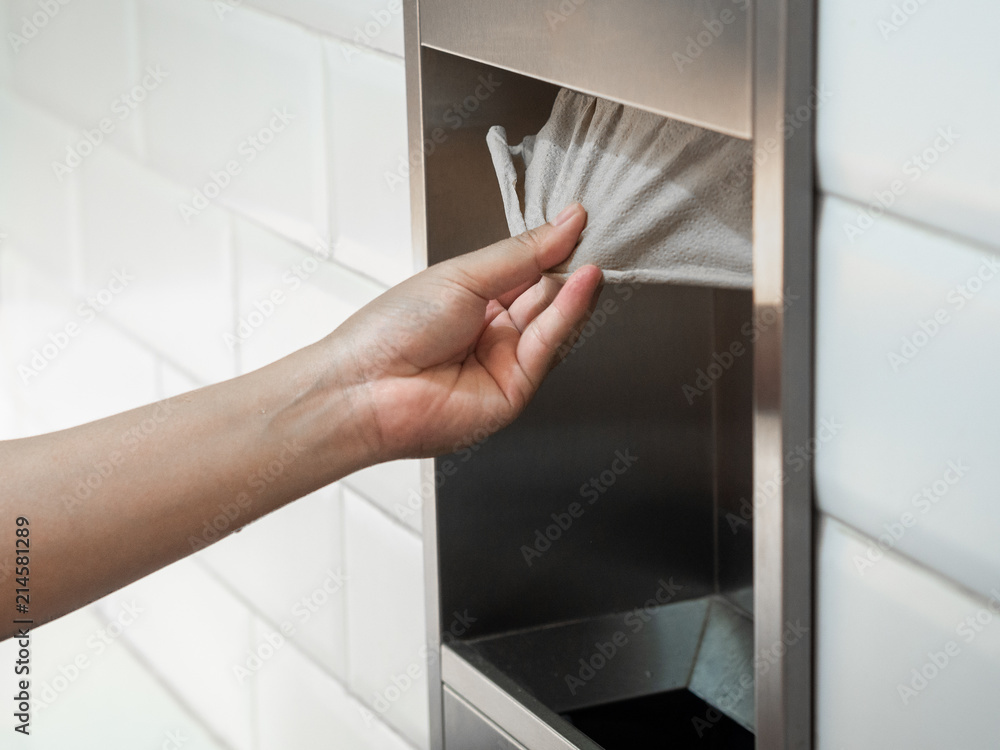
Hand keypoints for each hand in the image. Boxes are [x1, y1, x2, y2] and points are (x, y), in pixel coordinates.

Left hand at [333, 202, 601, 460]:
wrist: (365, 386)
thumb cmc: (390, 330)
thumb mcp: (462, 275)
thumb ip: (521, 254)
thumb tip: (565, 223)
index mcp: (472, 300)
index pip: (527, 270)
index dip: (552, 248)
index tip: (577, 222)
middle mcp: (491, 332)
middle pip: (545, 296)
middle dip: (565, 267)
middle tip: (587, 239)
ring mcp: (504, 362)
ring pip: (552, 322)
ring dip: (572, 290)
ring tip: (588, 259)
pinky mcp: (515, 390)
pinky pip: (547, 346)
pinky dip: (568, 314)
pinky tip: (581, 284)